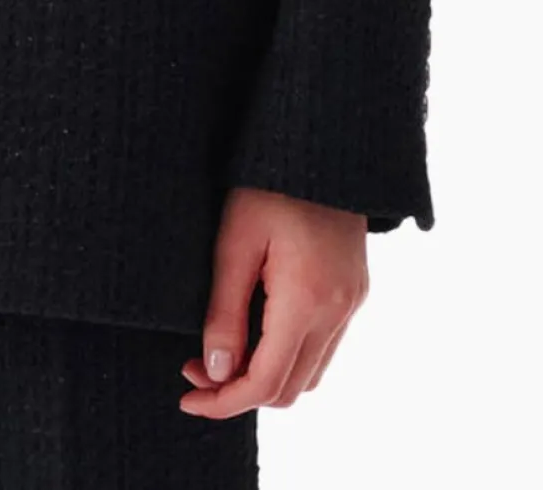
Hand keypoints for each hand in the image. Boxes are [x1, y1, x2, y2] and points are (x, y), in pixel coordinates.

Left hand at [179, 186, 367, 417]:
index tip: (187, 396)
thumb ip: (225, 311)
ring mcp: (352, 303)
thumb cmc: (269, 183)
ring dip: (266, 377)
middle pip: (289, 390)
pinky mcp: (355, 292)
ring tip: (222, 353)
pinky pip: (324, 348)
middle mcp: (338, 310)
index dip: (223, 401)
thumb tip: (216, 371)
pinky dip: (290, 356)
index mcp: (307, 299)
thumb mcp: (234, 242)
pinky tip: (257, 331)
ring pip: (310, 375)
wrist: (321, 142)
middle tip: (195, 368)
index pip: (264, 382)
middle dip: (240, 392)